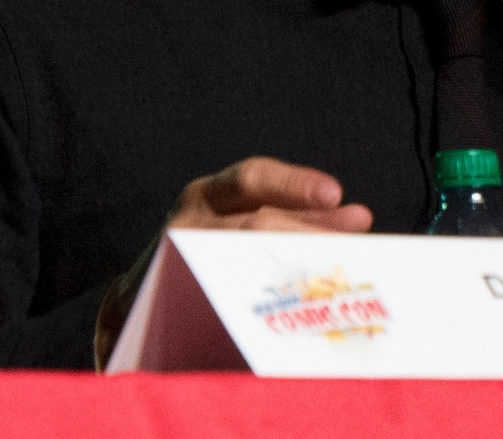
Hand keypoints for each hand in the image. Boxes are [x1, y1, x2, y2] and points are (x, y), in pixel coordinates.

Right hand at [95, 157, 371, 367]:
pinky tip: (295, 323)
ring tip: (333, 288)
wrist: (143, 303)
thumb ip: (291, 219)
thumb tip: (359, 221)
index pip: (253, 179)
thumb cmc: (211, 253)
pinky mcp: (174, 304)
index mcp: (208, 195)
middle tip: (354, 250)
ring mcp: (176, 265)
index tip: (334, 194)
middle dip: (309, 235)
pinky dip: (261, 314)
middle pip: (255, 225)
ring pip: (241, 266)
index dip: (295, 184)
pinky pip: (222, 307)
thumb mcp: (241, 220)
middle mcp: (188, 224)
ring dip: (291, 276)